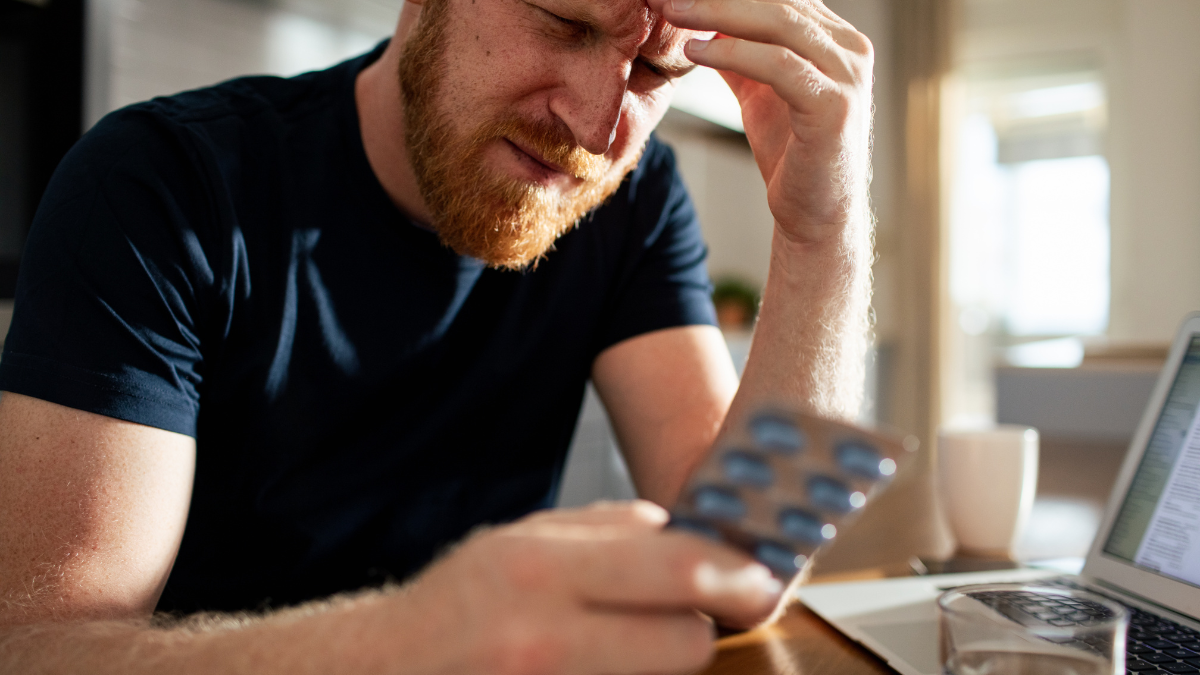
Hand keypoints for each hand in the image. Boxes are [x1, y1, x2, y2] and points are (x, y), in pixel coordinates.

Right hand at [396, 501, 782, 674]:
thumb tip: (680, 531)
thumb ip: (604, 529)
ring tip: (625, 642)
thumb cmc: (456, 602)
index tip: (760, 578)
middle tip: (685, 615)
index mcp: (543, 568)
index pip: (679, 569)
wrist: (384, 670)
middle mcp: (546, 636)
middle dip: (696, 626)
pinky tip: (604, 662)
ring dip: (663, 661)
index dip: (736, 574)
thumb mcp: (518, 538)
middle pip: (688, 641)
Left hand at [650, 0, 874, 245]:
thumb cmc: (793, 155)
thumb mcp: (761, 92)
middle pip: (780, 0)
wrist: (816, 216)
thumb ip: (740, 55)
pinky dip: (733, 52)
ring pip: (779, 22)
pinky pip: (778, 65)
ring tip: (674, 13)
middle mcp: (851, 50)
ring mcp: (848, 77)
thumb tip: (704, 22)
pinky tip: (696, 52)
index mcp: (837, 40)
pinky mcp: (833, 107)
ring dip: (718, 12)